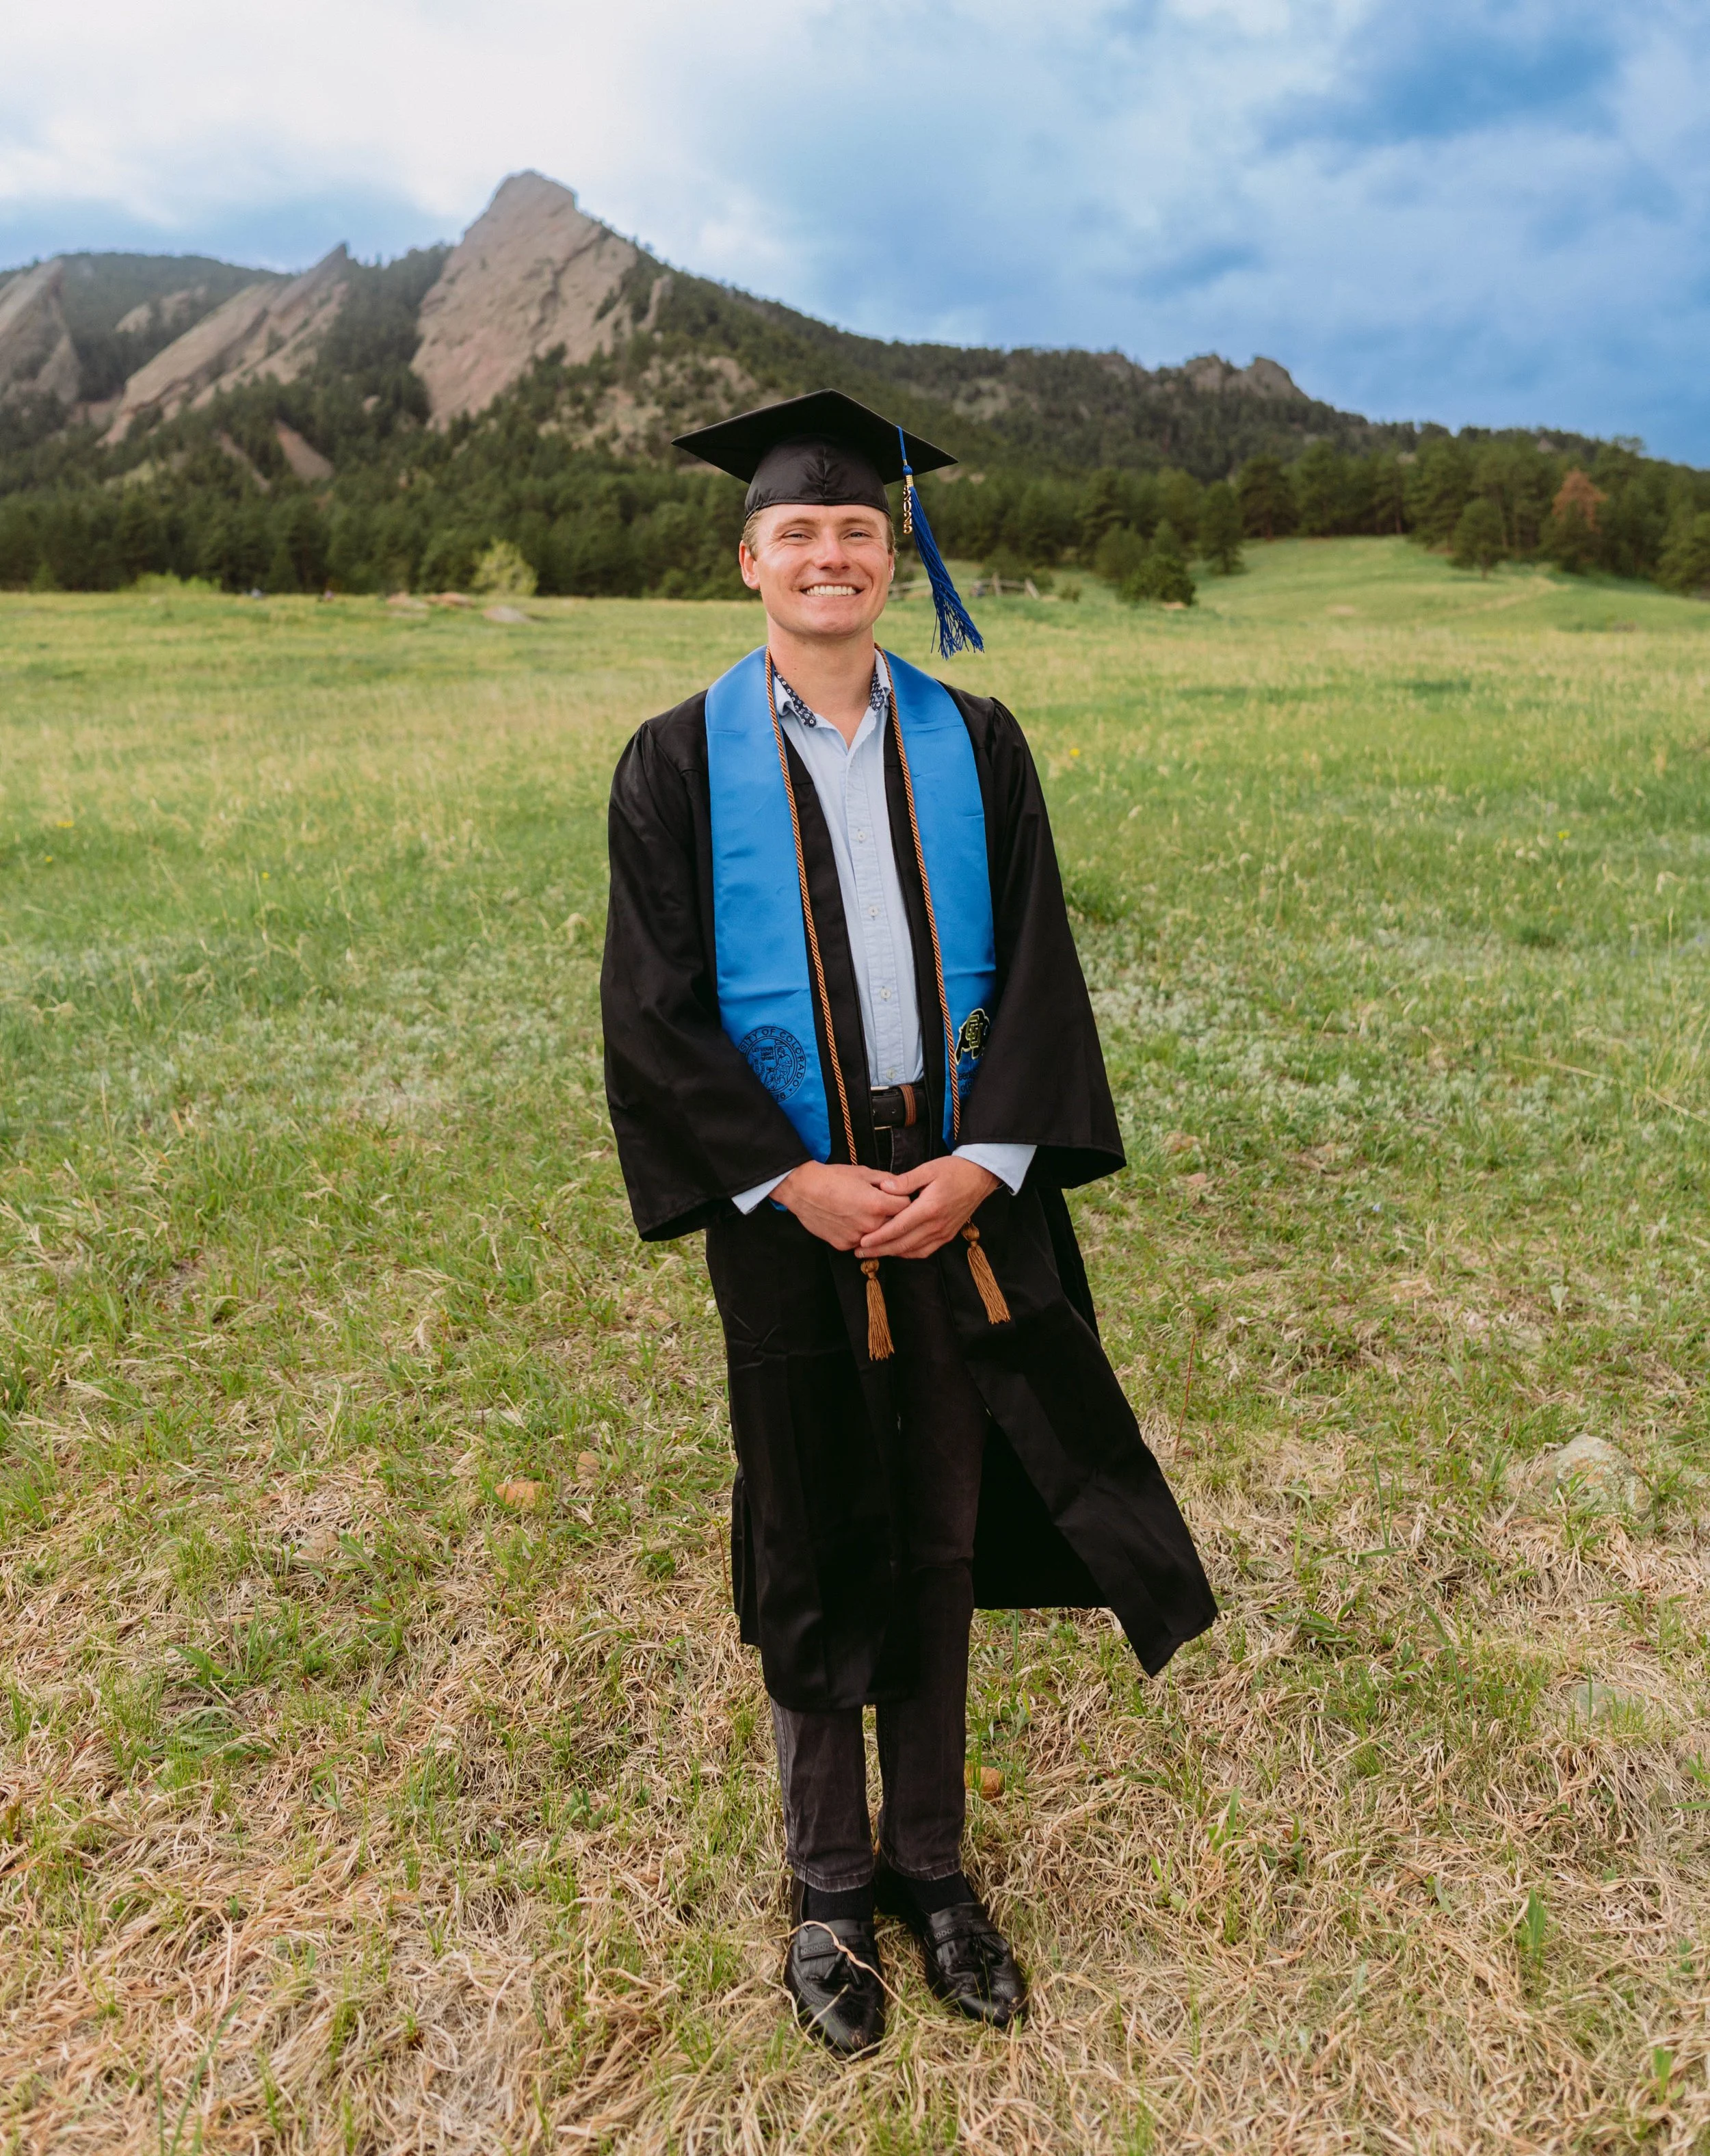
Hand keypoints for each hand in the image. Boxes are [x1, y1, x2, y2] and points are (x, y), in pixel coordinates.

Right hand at [774, 1161, 910, 1250]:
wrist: (802, 1190)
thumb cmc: (833, 1178)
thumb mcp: (864, 1172)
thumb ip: (888, 1180)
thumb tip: (903, 1185)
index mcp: (878, 1205)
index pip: (907, 1206)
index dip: (902, 1198)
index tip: (895, 1196)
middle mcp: (870, 1225)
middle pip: (895, 1223)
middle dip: (891, 1214)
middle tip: (878, 1204)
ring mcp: (857, 1238)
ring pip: (877, 1235)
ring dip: (875, 1227)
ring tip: (861, 1212)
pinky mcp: (844, 1245)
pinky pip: (860, 1241)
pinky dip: (858, 1233)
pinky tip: (848, 1221)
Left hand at [856, 1156, 998, 1260]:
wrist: (980, 1177)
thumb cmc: (954, 1170)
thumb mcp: (928, 1169)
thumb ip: (905, 1181)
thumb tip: (883, 1187)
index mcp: (929, 1208)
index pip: (899, 1227)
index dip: (879, 1237)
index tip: (863, 1242)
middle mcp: (936, 1225)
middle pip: (903, 1244)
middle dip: (879, 1250)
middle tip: (859, 1252)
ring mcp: (943, 1232)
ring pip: (913, 1250)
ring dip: (892, 1254)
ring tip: (873, 1253)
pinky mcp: (947, 1235)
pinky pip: (925, 1251)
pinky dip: (909, 1253)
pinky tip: (897, 1251)